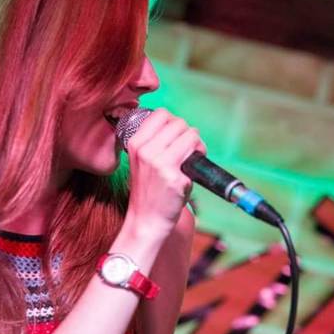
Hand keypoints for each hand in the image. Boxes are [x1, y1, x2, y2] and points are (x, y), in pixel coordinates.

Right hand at [123, 108, 206, 242]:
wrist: (146, 220)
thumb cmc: (148, 190)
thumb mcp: (142, 160)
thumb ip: (155, 141)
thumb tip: (179, 125)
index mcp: (136, 143)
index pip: (161, 114)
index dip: (174, 123)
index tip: (176, 138)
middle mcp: (146, 150)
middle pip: (179, 123)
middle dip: (189, 135)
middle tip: (188, 151)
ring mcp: (160, 163)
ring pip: (191, 135)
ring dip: (197, 146)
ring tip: (191, 161)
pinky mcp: (175, 177)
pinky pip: (196, 155)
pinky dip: (198, 164)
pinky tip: (189, 176)